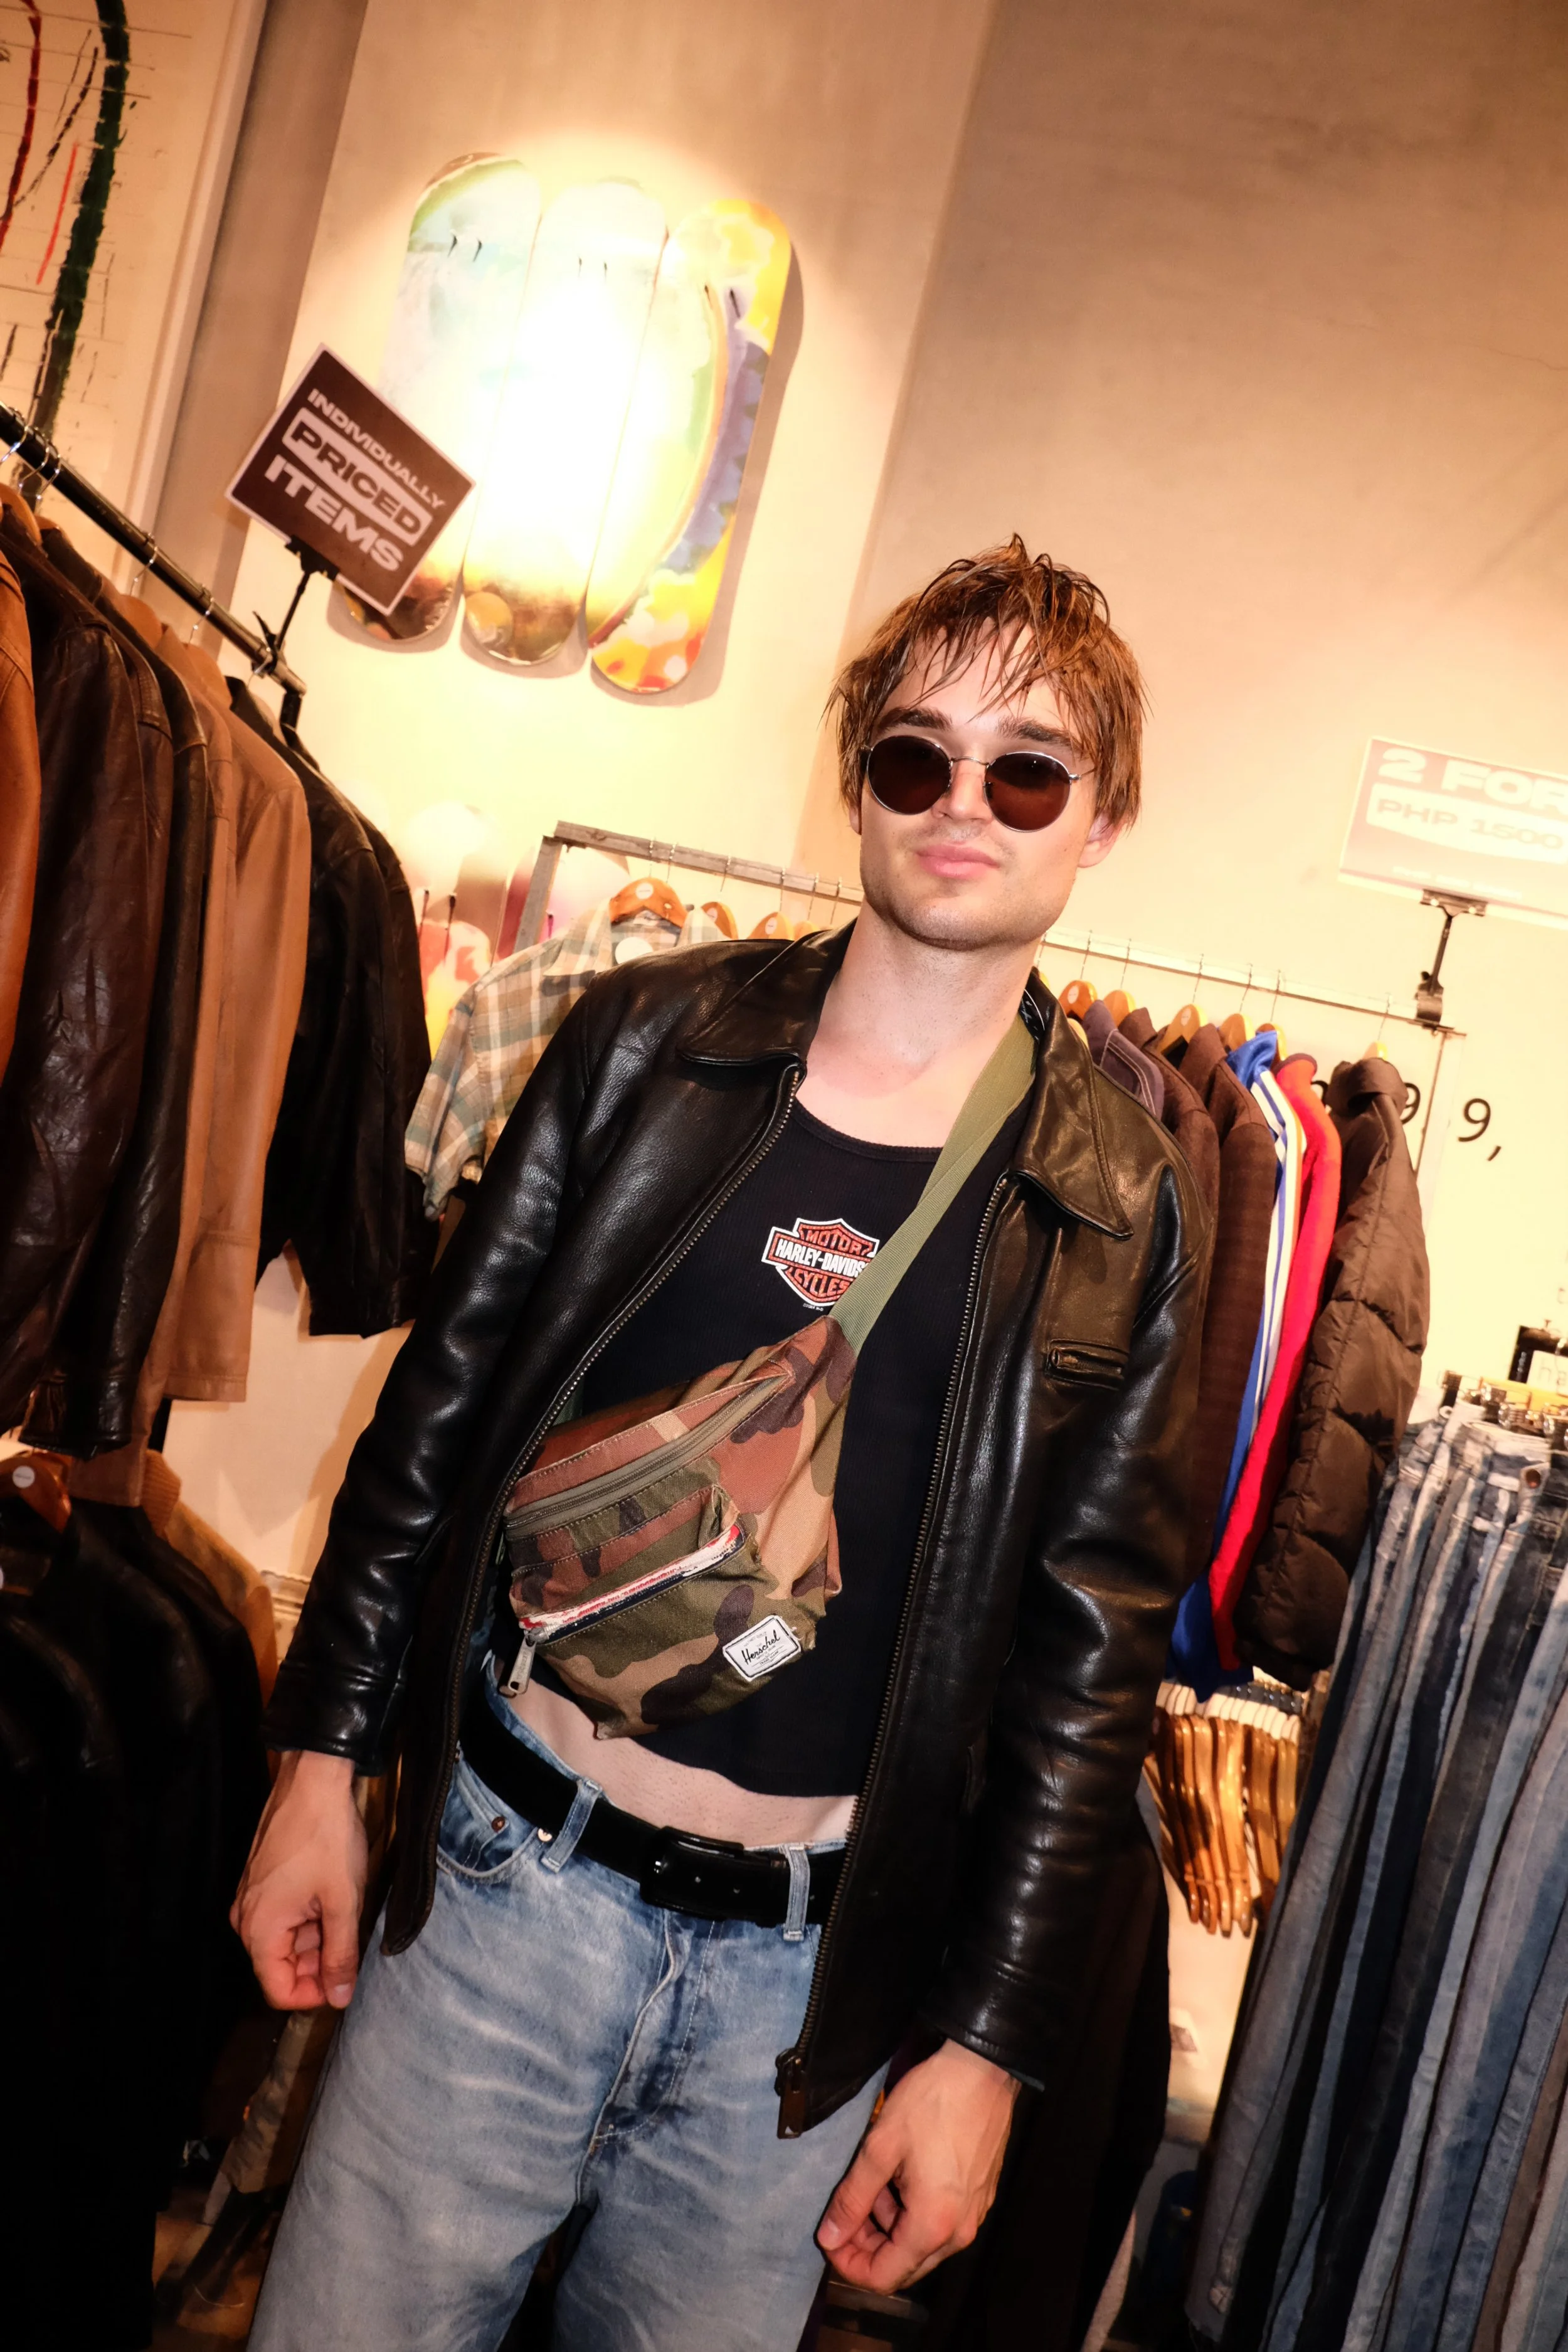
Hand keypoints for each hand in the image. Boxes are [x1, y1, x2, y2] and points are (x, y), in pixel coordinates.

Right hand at [230, 1749, 367, 2010]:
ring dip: (317, 1936)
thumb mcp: (343, 1901)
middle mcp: (246, 1918)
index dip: (313, 1994)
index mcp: (259, 1929)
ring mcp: (251, 1898)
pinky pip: (283, 1916)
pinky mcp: (261, 1882)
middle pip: (281, 1965)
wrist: (312, 1780)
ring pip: (285, 1940)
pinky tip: (332, 1895)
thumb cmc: (326, 1836)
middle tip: (351, 1938)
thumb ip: (341, 1955)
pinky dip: (309, 1916)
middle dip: (318, 1962)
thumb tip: (339, 1997)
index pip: (278, 1990)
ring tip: (344, 1908)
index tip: (342, 1981)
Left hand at [817, 2039, 1019, 2290]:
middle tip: (847, 2206)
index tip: (830, 2237)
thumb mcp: (880, 2147)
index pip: (884, 2278)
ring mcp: (973, 2217)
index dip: (849, 2265)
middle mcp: (958, 2233)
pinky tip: (901, 2174)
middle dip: (867, 2244)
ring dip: (889, 2224)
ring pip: (921, 2244)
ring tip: (875, 2179)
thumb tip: (829, 2237)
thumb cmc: (932, 2103)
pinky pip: (939, 2224)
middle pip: (903, 2266)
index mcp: (933, 2226)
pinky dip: (912, 2211)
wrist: (983, 2070)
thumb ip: (852, 2198)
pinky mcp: (979, 2199)